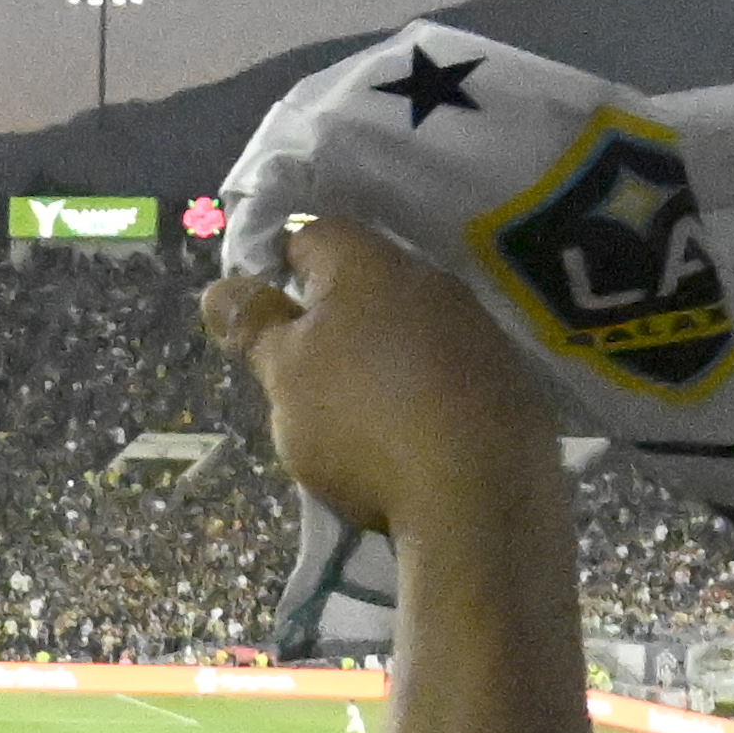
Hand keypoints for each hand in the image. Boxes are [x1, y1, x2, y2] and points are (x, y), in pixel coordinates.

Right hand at [207, 216, 567, 553]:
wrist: (477, 498)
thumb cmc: (360, 422)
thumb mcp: (285, 376)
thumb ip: (254, 325)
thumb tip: (222, 287)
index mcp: (370, 264)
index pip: (313, 234)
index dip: (279, 269)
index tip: (264, 323)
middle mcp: (432, 280)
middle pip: (367, 281)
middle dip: (333, 318)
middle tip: (307, 376)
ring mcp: (480, 329)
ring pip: (413, 325)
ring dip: (384, 354)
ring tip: (362, 413)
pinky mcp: (510, 381)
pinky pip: (453, 369)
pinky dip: (428, 390)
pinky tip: (417, 435)